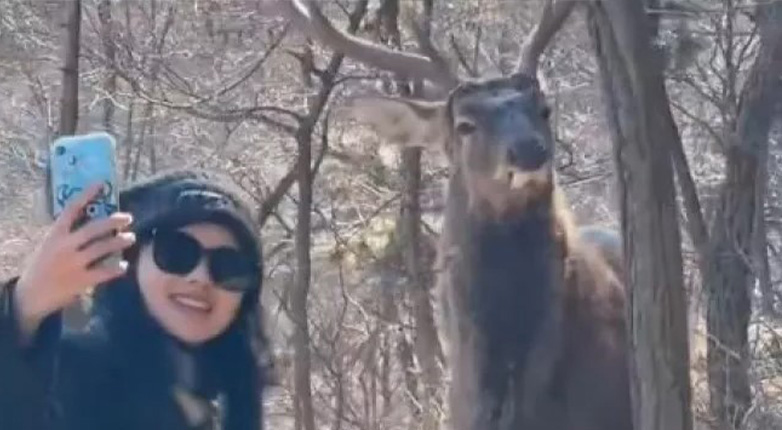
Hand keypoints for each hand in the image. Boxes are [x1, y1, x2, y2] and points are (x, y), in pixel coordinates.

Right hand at [14, 183, 135, 338]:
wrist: (30, 296)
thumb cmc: (43, 266)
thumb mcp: (50, 245)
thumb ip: (67, 234)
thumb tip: (92, 218)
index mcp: (55, 235)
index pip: (71, 209)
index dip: (87, 194)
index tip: (101, 184)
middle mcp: (65, 246)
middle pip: (94, 228)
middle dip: (114, 221)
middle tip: (128, 218)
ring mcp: (73, 263)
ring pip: (102, 248)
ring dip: (119, 242)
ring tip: (130, 238)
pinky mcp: (81, 280)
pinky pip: (105, 272)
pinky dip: (117, 268)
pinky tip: (124, 266)